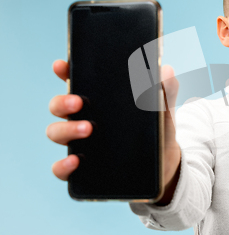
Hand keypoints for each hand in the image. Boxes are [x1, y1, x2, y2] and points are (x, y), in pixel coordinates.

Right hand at [47, 60, 180, 204]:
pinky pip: (62, 168)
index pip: (76, 81)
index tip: (62, 65)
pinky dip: (63, 165)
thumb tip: (166, 70)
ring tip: (87, 128)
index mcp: (100, 99)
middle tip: (78, 102)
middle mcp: (83, 118)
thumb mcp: (163, 110)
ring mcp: (80, 143)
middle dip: (63, 101)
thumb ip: (165, 90)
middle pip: (60, 106)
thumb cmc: (158, 130)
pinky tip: (75, 161)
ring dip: (66, 130)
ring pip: (57, 133)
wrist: (164, 164)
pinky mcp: (82, 168)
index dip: (65, 71)